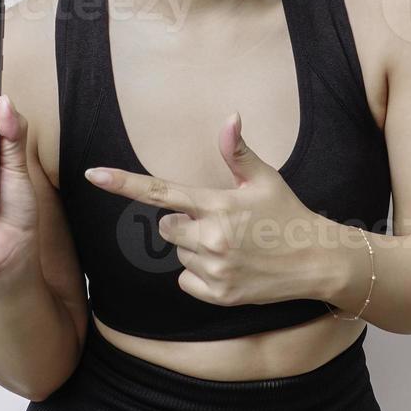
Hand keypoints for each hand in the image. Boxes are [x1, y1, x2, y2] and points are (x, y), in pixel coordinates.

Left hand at [84, 112, 332, 306]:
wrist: (316, 261)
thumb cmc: (287, 214)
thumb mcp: (264, 180)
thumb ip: (238, 152)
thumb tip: (229, 117)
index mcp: (217, 204)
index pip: (160, 191)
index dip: (123, 183)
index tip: (94, 175)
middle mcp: (212, 237)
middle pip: (166, 227)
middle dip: (184, 223)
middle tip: (218, 223)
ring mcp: (215, 268)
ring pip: (179, 253)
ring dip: (196, 248)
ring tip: (232, 245)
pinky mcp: (218, 294)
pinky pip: (186, 280)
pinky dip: (201, 275)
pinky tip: (229, 266)